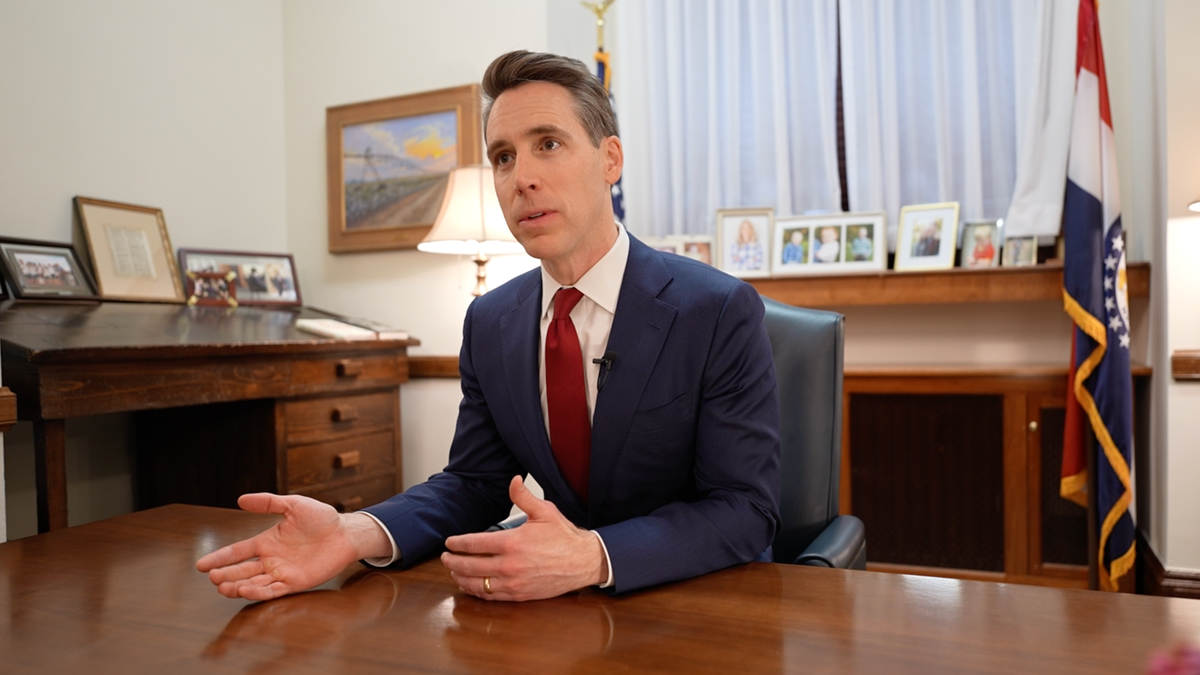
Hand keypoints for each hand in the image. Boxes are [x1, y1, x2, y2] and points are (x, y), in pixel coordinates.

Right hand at [196, 493, 390, 600]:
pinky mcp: (295, 583)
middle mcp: (271, 559)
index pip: (238, 551)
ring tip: (223, 587)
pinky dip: (258, 592)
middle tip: (212, 578)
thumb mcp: (294, 505)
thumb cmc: (321, 518)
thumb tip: (241, 499)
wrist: (345, 533)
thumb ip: (269, 502)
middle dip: (225, 574)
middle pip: (242, 570)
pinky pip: (273, 590)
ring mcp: (282, 572)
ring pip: (254, 582)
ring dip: (238, 586)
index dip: (220, 558)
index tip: (201, 565)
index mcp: (266, 541)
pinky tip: (246, 590)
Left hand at [441, 476, 606, 601]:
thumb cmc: (564, 536)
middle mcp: (510, 565)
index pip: (474, 544)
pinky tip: (471, 586)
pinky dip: (477, 591)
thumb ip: (523, 497)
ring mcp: (514, 583)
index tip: (449, 542)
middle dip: (453, 561)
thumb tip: (513, 480)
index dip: (457, 543)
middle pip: (470, 565)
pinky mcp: (520, 595)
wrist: (583, 561)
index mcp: (513, 542)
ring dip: (461, 578)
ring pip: (477, 583)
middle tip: (445, 557)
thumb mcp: (544, 511)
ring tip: (454, 572)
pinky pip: (492, 596)